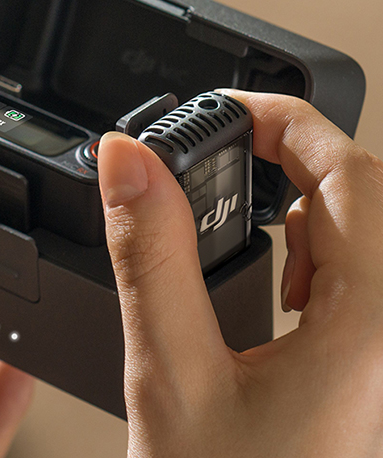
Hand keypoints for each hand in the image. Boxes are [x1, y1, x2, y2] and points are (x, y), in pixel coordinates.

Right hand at [98, 90, 382, 457]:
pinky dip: (331, 257)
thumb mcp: (170, 375)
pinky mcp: (382, 369)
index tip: (228, 109)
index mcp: (376, 333)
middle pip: (369, 195)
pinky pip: (373, 281)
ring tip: (259, 233)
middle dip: (294, 161)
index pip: (351, 172)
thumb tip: (126, 164)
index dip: (285, 120)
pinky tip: (293, 292)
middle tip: (228, 159)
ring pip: (375, 236)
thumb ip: (150, 255)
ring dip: (314, 210)